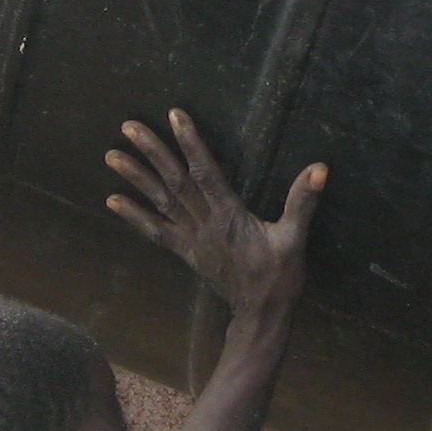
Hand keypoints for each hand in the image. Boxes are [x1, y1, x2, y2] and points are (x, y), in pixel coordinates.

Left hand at [105, 110, 324, 318]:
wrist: (260, 315)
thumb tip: (319, 168)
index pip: (206, 172)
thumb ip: (302, 202)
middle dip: (152, 152)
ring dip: (135, 178)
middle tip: (128, 126)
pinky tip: (112, 200)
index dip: (190, 143)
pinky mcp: (186, 252)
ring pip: (160, 202)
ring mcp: (191, 238)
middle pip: (174, 182)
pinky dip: (133, 215)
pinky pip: (155, 232)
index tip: (175, 115)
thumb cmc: (279, 277)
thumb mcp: (294, 239)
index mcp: (229, 215)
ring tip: (111, 155)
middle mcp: (204, 224)